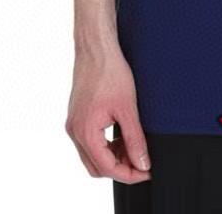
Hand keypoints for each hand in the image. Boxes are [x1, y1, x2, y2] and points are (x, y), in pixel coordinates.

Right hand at [65, 47, 150, 183]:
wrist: (96, 48)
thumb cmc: (111, 72)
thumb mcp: (128, 108)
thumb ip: (135, 139)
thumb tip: (143, 163)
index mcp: (84, 132)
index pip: (106, 168)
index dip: (128, 174)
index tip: (147, 172)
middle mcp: (75, 131)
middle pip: (96, 166)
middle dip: (120, 168)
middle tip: (143, 162)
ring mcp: (74, 123)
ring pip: (92, 154)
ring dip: (113, 156)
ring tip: (135, 147)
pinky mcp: (77, 115)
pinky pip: (90, 140)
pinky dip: (106, 144)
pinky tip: (123, 135)